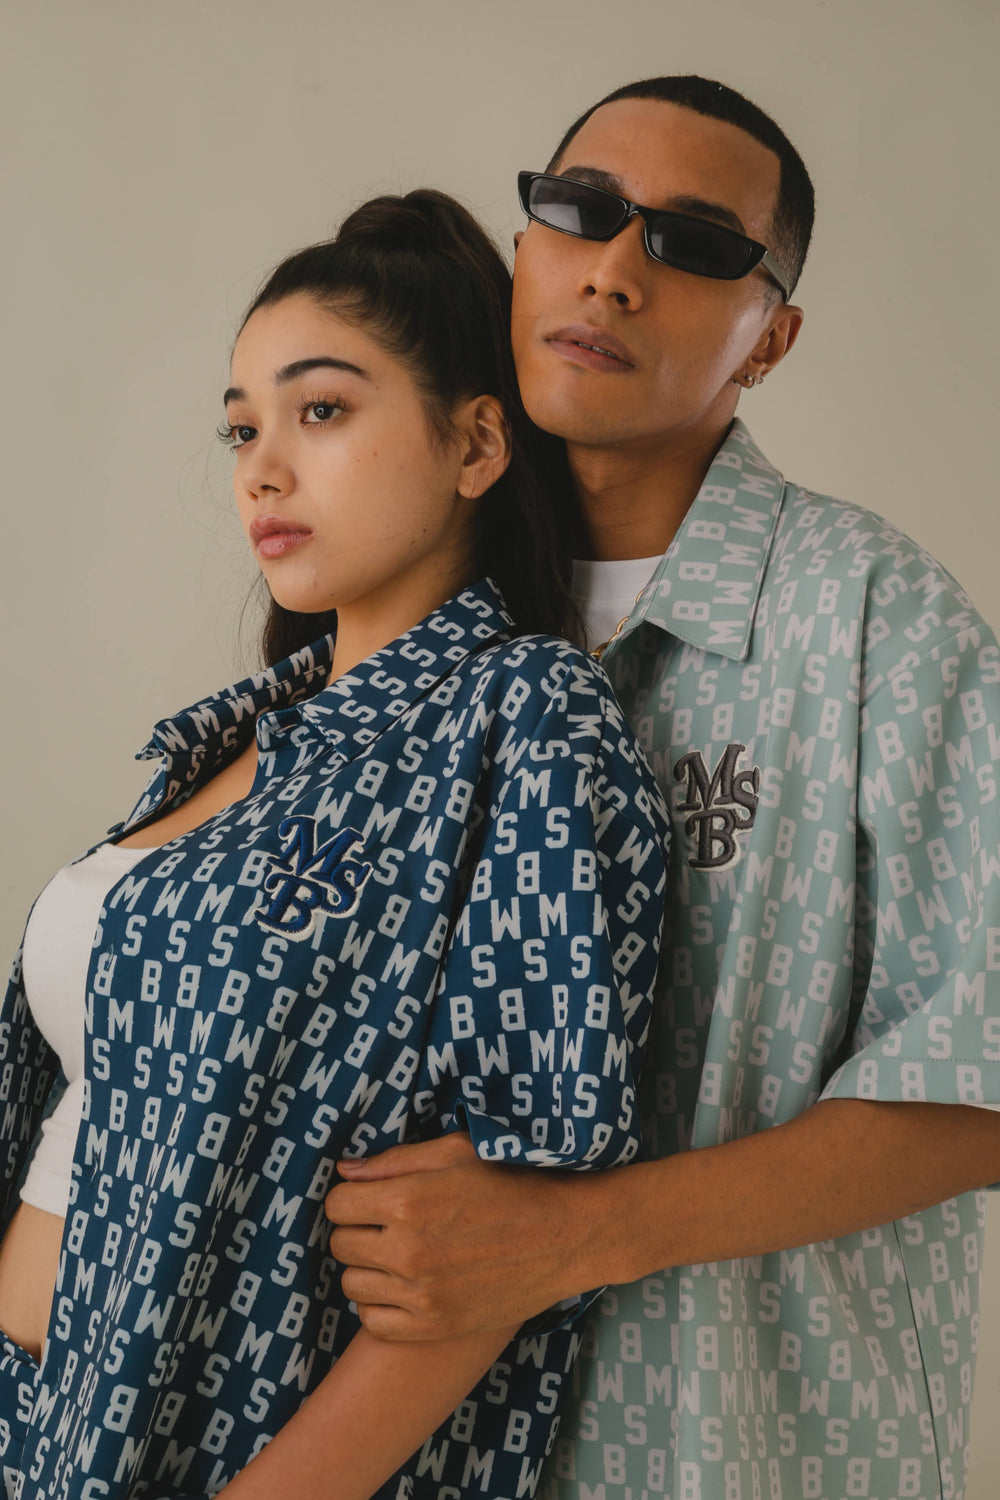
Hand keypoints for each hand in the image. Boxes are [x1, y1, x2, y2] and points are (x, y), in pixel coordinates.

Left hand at [324, 1134, 610, 1339]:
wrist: (566, 1235)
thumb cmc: (512, 1181)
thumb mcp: (455, 1151)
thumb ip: (394, 1160)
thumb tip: (344, 1169)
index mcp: (407, 1200)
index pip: (337, 1204)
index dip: (353, 1196)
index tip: (373, 1197)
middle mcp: (407, 1250)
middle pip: (341, 1243)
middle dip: (359, 1229)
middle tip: (389, 1224)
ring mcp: (421, 1294)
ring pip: (352, 1283)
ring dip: (368, 1266)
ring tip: (399, 1253)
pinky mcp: (435, 1326)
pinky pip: (373, 1321)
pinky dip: (379, 1304)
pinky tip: (404, 1285)